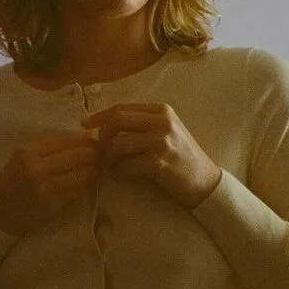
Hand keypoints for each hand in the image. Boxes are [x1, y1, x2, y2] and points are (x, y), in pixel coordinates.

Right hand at [0, 132, 99, 236]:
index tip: (95, 141)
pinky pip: (78, 190)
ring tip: (98, 168)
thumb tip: (82, 138)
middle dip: (94, 154)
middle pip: (79, 155)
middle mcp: (37, 167)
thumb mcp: (23, 156)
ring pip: (83, 173)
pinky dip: (86, 184)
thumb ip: (49, 147)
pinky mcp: (52, 204)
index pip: (68, 140)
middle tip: (102, 155)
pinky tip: (89, 181)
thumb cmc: (12, 180)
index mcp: (29, 151)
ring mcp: (45, 187)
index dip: (86, 140)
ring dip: (94, 170)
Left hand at [81, 103, 221, 209]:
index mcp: (161, 110)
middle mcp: (162, 122)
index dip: (99, 116)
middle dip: (102, 136)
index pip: (121, 108)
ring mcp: (161, 142)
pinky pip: (126, 164)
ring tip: (111, 163)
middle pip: (117, 121)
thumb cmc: (181, 156)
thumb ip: (141, 123)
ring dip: (109, 156)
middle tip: (100, 149)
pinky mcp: (159, 162)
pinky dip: (118, 170)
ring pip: (118, 143)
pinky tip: (121, 173)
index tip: (84, 124)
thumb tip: (105, 124)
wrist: (205, 180)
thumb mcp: (165, 130)